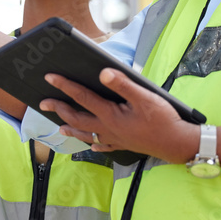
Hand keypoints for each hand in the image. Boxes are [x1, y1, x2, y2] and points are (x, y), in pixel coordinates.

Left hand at [42, 68, 197, 162]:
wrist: (177, 144)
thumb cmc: (163, 120)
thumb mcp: (144, 97)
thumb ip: (123, 84)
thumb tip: (102, 73)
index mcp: (110, 114)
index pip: (82, 97)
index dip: (65, 86)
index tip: (50, 78)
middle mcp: (107, 128)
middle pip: (76, 118)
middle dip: (59, 109)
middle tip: (43, 103)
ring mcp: (114, 139)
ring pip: (86, 134)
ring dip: (71, 128)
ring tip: (59, 126)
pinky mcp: (122, 144)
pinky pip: (102, 146)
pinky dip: (93, 144)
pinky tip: (92, 144)